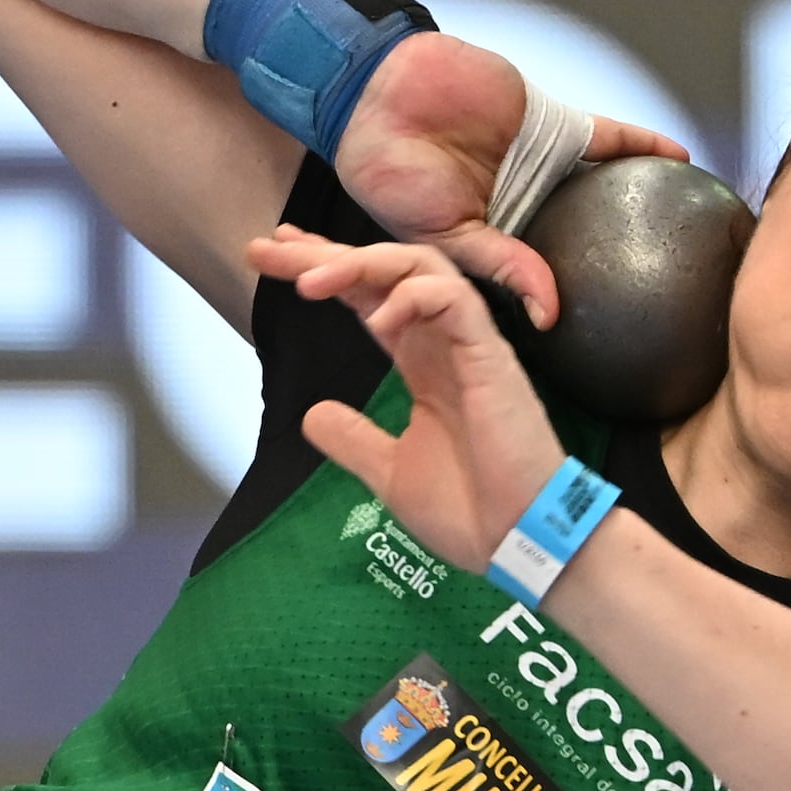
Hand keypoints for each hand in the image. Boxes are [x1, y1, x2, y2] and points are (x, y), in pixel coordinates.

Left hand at [264, 233, 577, 572]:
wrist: (516, 543)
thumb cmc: (468, 512)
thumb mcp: (390, 473)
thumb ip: (354, 439)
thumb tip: (312, 416)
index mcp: (424, 366)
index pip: (371, 299)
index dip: (328, 273)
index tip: (275, 258)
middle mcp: (444, 343)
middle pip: (386, 272)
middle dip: (327, 255)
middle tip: (274, 247)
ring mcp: (469, 345)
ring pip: (422, 268)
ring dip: (363, 266)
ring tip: (312, 283)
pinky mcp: (491, 356)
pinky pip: (454, 299)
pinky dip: (411, 298)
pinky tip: (376, 322)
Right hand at [327, 28, 690, 324]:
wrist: (376, 93)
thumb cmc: (389, 172)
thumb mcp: (441, 236)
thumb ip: (500, 266)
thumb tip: (549, 312)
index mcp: (492, 238)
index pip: (542, 275)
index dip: (570, 299)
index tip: (607, 331)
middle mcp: (523, 202)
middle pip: (583, 233)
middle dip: (619, 255)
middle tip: (666, 283)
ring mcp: (541, 162)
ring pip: (602, 189)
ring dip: (640, 203)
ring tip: (687, 227)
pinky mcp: (550, 124)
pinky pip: (606, 137)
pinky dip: (640, 144)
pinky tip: (678, 157)